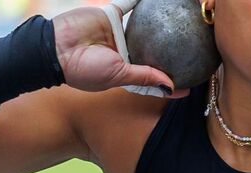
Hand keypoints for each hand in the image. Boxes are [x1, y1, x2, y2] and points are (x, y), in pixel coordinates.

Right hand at [52, 5, 184, 95]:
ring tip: (182, 17)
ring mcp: (117, 32)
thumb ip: (143, 77)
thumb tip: (171, 86)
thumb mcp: (117, 76)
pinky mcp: (110, 14)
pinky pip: (130, 3)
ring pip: (145, 25)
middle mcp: (124, 51)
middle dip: (171, 50)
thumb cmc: (84, 70)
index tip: (192, 86)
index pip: (152, 78)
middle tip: (194, 47)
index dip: (170, 82)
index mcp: (125, 70)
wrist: (55, 48)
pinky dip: (142, 0)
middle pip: (152, 49)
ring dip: (161, 21)